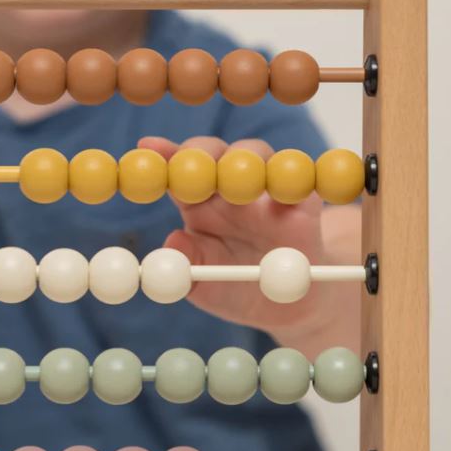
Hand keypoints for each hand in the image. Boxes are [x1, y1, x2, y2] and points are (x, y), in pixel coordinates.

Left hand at [138, 136, 343, 349]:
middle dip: (201, 151)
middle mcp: (228, 188)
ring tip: (236, 178)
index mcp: (198, 204)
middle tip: (195, 161)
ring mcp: (265, 188)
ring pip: (254, 153)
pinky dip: (289, 178)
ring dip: (244, 158)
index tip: (148, 145)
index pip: (177, 173)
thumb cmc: (238, 288)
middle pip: (212, 153)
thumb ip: (189, 266)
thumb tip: (172, 242)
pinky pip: (298, 179)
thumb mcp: (208, 286)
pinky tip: (280, 193)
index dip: (163, 157)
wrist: (290, 304)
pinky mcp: (301, 198)